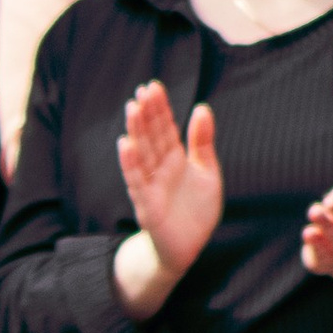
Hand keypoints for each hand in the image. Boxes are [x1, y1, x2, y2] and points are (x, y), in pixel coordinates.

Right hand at [113, 82, 222, 309]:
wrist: (189, 247)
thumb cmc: (196, 210)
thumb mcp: (207, 172)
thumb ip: (202, 142)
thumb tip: (202, 107)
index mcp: (175, 158)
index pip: (165, 128)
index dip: (160, 108)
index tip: (153, 86)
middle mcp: (160, 168)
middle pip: (152, 137)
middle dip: (147, 114)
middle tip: (143, 90)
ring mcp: (151, 185)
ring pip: (142, 154)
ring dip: (136, 132)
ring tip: (132, 109)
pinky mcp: (147, 205)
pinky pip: (137, 182)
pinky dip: (130, 164)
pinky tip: (126, 145)